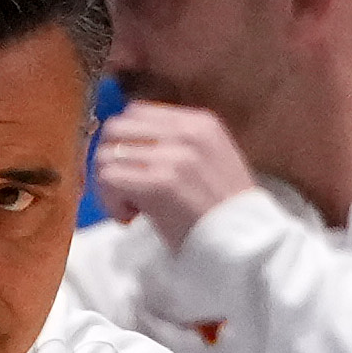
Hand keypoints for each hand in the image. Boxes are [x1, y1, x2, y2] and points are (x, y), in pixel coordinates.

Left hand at [91, 103, 257, 251]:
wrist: (244, 240)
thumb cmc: (226, 210)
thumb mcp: (211, 158)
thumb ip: (177, 144)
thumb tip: (131, 145)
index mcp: (199, 121)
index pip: (136, 112)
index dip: (124, 141)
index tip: (133, 169)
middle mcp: (185, 131)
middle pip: (115, 129)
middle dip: (110, 161)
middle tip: (123, 190)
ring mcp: (172, 156)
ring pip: (106, 156)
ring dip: (109, 186)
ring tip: (131, 208)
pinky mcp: (158, 183)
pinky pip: (109, 179)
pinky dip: (111, 202)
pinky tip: (131, 217)